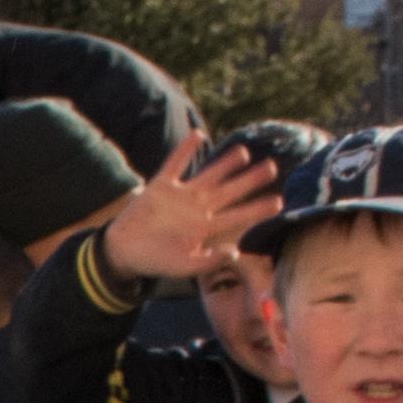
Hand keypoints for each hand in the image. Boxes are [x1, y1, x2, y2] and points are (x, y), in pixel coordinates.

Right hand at [100, 134, 282, 293]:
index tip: (279, 201)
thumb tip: (235, 252)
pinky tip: (199, 135)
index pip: (237, 216)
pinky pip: (176, 164)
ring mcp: (181, 195)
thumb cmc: (155, 261)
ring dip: (226, 163)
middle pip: (230, 191)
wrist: (123, 251)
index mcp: (205, 228)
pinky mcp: (161, 186)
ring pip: (209, 175)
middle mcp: (197, 208)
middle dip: (250, 180)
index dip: (258, 209)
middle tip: (272, 167)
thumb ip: (209, 262)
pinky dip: (186, 150)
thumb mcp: (184, 267)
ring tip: (244, 151)